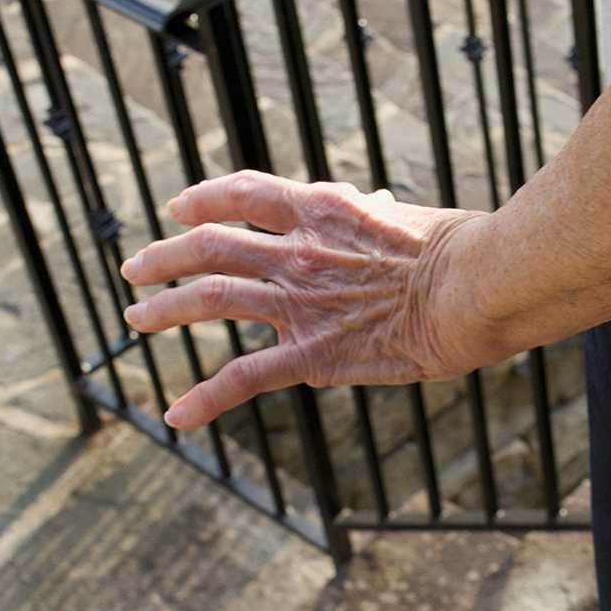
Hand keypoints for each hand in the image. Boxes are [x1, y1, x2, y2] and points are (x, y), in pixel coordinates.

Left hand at [117, 171, 495, 429]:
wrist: (476, 288)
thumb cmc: (462, 250)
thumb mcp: (408, 217)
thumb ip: (374, 213)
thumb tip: (368, 198)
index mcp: (322, 209)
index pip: (244, 194)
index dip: (204, 198)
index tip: (178, 208)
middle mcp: (298, 251)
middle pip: (210, 246)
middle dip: (163, 256)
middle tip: (135, 269)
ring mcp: (299, 303)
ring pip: (209, 300)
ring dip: (163, 310)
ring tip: (134, 320)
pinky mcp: (313, 356)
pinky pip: (244, 377)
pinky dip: (204, 398)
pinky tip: (176, 417)